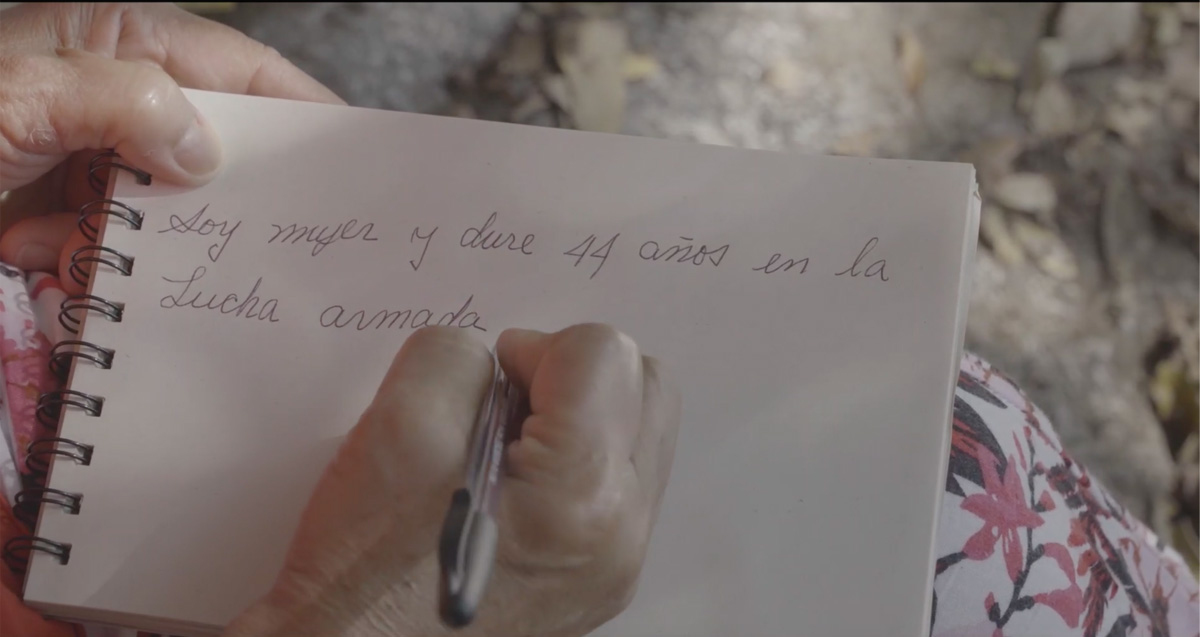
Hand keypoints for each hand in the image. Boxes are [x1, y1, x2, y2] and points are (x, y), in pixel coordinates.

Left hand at [0, 2, 341, 288]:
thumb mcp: (28, 91)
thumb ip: (129, 103)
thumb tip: (207, 157)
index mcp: (119, 37)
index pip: (242, 69)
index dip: (301, 110)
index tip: (346, 158)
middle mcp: (117, 93)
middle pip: (213, 148)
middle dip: (213, 198)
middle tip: (243, 238)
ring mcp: (93, 155)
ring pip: (167, 211)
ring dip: (134, 243)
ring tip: (76, 250)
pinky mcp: (67, 209)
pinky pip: (117, 249)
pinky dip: (90, 268)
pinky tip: (47, 264)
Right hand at [221, 324, 680, 636]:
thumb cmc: (364, 570)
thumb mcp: (396, 427)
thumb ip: (456, 359)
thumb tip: (505, 368)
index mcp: (579, 492)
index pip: (603, 352)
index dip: (534, 348)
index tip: (488, 386)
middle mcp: (622, 532)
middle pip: (647, 384)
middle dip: (575, 371)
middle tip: (504, 404)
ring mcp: (619, 564)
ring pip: (640, 431)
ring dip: (579, 413)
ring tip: (506, 447)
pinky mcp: (603, 579)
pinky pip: (618, 482)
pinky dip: (575, 459)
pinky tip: (512, 485)